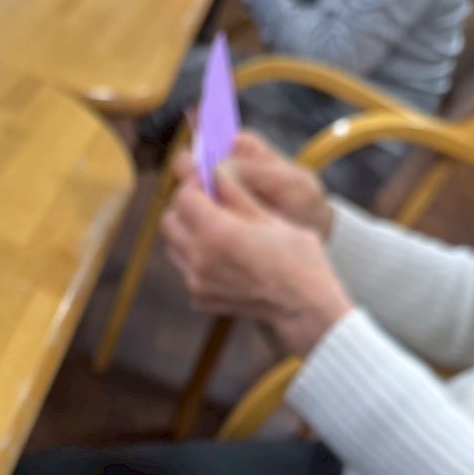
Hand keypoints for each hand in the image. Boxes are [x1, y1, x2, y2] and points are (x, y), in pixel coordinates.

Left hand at [161, 150, 352, 353]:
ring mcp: (196, 282)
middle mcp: (199, 259)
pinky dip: (195, 258)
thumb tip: (215, 168)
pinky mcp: (200, 298)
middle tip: (209, 202)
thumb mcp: (269, 215)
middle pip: (169, 220)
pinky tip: (222, 256)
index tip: (208, 181)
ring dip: (187, 231)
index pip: (183, 196)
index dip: (195, 184)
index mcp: (216, 233)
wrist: (303, 306)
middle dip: (186, 207)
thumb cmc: (296, 257)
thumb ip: (234, 191)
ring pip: (173, 245)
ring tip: (216, 228)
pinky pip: (185, 269)